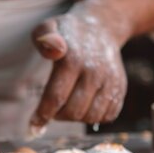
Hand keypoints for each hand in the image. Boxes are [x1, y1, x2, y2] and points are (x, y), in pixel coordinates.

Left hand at [30, 1, 129, 127]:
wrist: (102, 28)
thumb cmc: (68, 33)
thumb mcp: (49, 26)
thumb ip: (44, 37)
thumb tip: (53, 51)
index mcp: (73, 59)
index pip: (56, 97)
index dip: (43, 115)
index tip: (33, 126)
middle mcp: (94, 71)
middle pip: (73, 111)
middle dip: (58, 116)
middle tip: (52, 108)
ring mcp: (110, 81)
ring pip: (91, 117)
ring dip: (76, 118)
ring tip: (68, 106)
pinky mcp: (120, 88)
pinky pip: (108, 116)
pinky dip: (94, 117)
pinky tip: (85, 106)